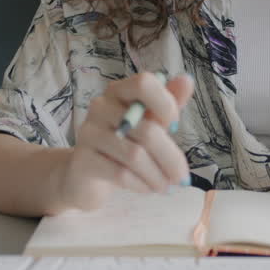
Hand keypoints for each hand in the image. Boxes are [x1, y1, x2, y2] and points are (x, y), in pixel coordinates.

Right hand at [54, 72, 194, 211]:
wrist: (85, 175)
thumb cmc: (123, 143)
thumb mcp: (148, 121)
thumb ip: (168, 102)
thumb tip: (187, 80)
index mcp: (119, 91)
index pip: (144, 83)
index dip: (166, 104)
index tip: (174, 127)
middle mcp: (100, 106)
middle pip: (147, 130)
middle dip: (171, 158)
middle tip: (182, 177)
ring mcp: (89, 133)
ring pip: (135, 155)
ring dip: (157, 176)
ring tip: (166, 187)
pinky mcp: (83, 160)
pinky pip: (120, 173)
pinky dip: (141, 184)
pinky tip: (148, 189)